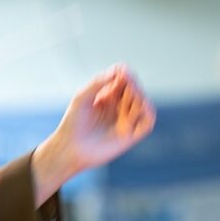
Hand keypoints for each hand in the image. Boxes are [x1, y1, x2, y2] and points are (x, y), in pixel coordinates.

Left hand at [33, 64, 154, 204]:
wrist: (71, 148)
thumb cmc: (73, 123)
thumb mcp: (82, 97)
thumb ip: (98, 82)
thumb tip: (119, 71)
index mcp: (107, 95)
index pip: (124, 78)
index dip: (125, 73)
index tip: (122, 72)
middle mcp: (119, 106)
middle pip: (135, 88)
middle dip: (132, 86)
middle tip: (127, 86)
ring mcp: (126, 120)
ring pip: (143, 103)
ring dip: (139, 98)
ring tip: (126, 101)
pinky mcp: (131, 135)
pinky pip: (148, 122)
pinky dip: (148, 112)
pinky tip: (138, 108)